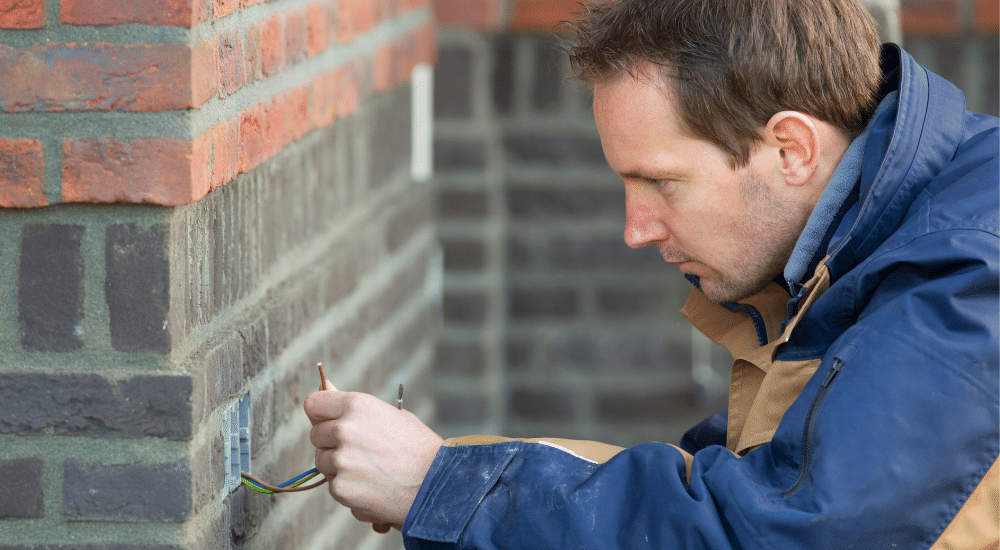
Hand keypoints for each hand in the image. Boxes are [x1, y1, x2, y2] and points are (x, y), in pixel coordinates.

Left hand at [304, 382, 443, 528]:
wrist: (438, 484)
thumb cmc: (419, 447)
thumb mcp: (390, 416)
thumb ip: (354, 407)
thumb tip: (325, 389)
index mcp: (357, 405)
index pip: (314, 404)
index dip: (321, 413)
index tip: (327, 421)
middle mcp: (344, 429)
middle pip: (315, 435)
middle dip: (331, 442)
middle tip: (360, 450)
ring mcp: (341, 460)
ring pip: (322, 462)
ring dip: (338, 466)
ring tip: (369, 469)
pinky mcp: (341, 488)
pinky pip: (333, 485)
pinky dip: (348, 487)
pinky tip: (372, 485)